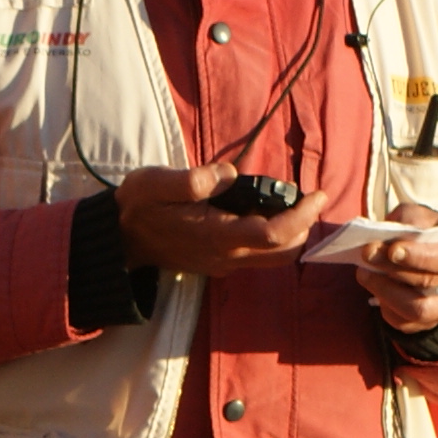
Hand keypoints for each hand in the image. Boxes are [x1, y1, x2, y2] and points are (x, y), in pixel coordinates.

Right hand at [112, 163, 326, 279]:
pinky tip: (263, 210)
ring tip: (288, 202)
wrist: (120, 239)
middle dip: (303, 225)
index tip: (317, 194)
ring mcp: (224, 263)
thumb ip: (193, 179)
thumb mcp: (156, 183)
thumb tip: (229, 174)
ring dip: (290, 232)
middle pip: (284, 252)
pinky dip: (274, 236)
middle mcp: (226, 256)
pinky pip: (258, 254)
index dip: (302, 215)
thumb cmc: (138, 207)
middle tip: (305, 197)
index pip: (274, 234)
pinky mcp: (220, 262)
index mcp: (216, 235)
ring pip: (274, 258)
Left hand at [356, 218, 437, 336]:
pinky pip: (404, 323)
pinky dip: (385, 306)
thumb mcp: (419, 216)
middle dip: (393, 269)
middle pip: (429, 283)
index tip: (392, 250)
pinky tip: (375, 287)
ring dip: (385, 290)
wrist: (425, 256)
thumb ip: (408, 220)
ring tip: (365, 273)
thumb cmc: (423, 232)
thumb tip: (390, 240)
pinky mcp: (428, 324)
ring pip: (417, 309)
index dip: (419, 256)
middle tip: (368, 254)